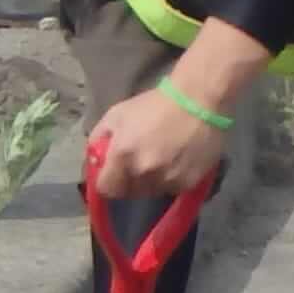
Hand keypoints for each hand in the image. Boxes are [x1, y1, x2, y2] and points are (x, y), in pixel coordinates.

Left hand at [87, 91, 222, 198]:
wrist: (198, 100)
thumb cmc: (155, 104)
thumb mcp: (117, 113)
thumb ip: (99, 138)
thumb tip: (95, 158)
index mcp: (122, 156)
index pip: (106, 189)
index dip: (108, 182)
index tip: (114, 174)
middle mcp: (143, 172)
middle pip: (129, 192)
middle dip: (130, 181)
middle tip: (139, 164)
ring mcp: (167, 179)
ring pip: (152, 192)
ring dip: (152, 182)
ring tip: (160, 162)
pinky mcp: (188, 182)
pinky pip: (173, 189)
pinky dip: (172, 180)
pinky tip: (177, 162)